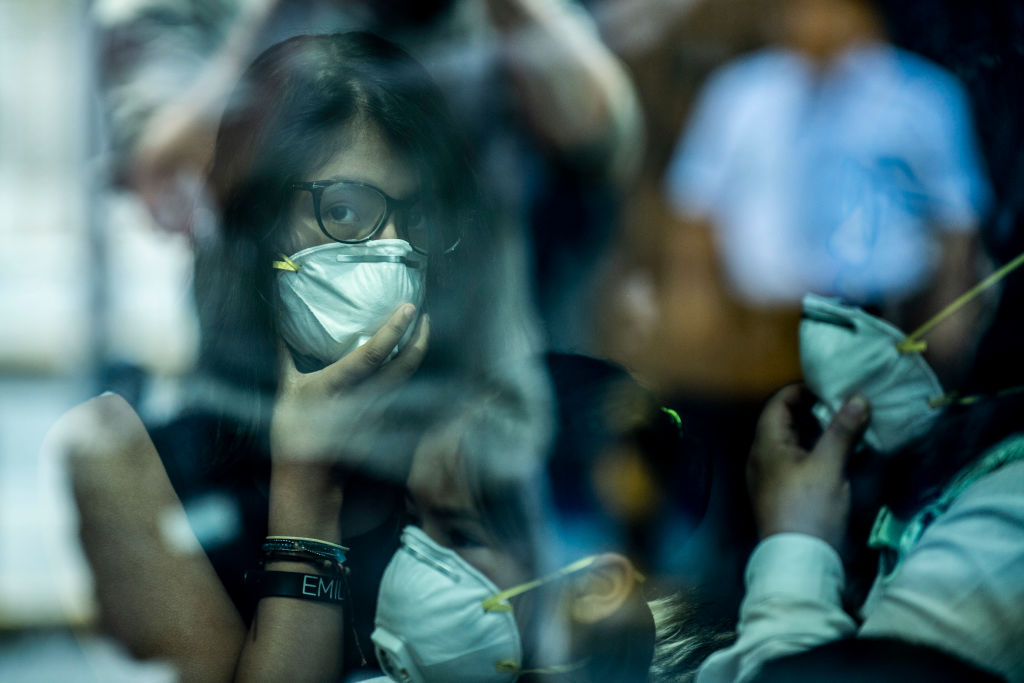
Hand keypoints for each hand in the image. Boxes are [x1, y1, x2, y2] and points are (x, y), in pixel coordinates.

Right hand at [268, 304, 428, 536]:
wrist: (310, 481)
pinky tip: (408, 360)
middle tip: (424, 315)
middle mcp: (364, 397)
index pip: (373, 354)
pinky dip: (408, 373)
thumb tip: (274, 324)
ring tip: (420, 330)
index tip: (410, 308)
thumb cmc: (292, 434)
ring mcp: (378, 413)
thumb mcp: (284, 391)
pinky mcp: (384, 423)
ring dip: (417, 353)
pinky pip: (402, 392)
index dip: (394, 330)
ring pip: (408, 378)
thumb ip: (283, 357)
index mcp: (337, 385)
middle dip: (420, 338)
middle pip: (405, 365)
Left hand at [747, 385, 868, 549]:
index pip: (778, 404)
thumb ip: (842, 431)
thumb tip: (858, 397)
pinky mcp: (784, 494)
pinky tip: (840, 454)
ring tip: (847, 424)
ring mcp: (772, 477)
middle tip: (844, 403)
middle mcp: (763, 457)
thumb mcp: (828, 466)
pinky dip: (816, 453)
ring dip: (817, 433)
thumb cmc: (808, 507)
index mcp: (765, 445)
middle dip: (813, 411)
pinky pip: (798, 463)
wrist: (799, 560)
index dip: (800, 391)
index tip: (829, 386)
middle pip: (785, 423)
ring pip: (794, 444)